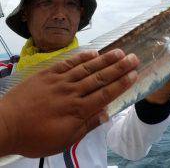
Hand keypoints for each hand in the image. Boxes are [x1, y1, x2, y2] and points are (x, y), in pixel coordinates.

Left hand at [0, 48, 138, 156]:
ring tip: (119, 52)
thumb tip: (106, 114)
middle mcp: (72, 92)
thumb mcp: (64, 140)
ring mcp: (60, 80)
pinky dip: (81, 57)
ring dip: (104, 60)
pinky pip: (68, 63)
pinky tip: (93, 52)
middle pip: (100, 78)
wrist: (6, 124)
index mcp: (78, 110)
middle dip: (119, 67)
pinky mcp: (49, 73)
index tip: (134, 74)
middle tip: (133, 58)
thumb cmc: (36, 136)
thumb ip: (87, 125)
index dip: (121, 84)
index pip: (105, 94)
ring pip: (87, 68)